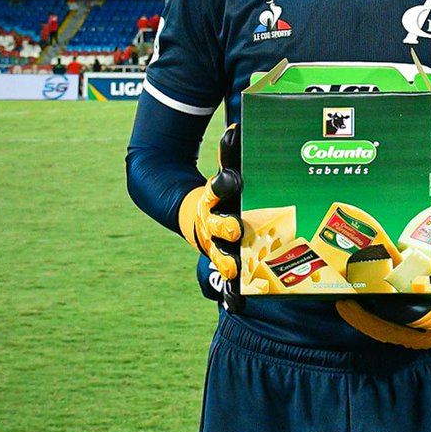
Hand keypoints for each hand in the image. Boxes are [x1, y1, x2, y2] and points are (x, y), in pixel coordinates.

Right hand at [178, 124, 241, 282]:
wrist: (191, 212)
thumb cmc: (220, 189)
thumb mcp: (224, 170)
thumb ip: (231, 153)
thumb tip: (239, 127)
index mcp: (214, 195)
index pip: (218, 186)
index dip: (224, 183)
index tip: (232, 178)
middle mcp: (211, 222)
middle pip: (217, 225)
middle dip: (226, 227)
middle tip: (236, 228)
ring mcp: (214, 244)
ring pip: (219, 254)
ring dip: (226, 262)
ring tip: (234, 270)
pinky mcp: (219, 261)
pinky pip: (225, 279)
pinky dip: (230, 294)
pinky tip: (238, 304)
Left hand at [336, 235, 430, 349]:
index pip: (411, 317)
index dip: (391, 309)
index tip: (373, 297)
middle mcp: (424, 336)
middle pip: (388, 329)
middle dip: (364, 316)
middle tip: (345, 300)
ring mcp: (413, 340)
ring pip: (381, 333)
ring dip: (361, 319)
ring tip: (342, 303)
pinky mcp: (405, 337)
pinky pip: (382, 332)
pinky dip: (366, 321)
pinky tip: (352, 309)